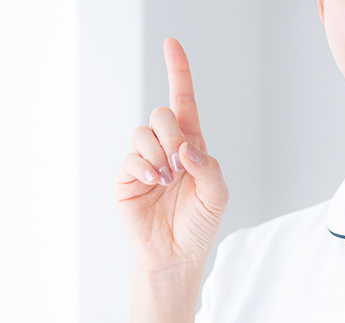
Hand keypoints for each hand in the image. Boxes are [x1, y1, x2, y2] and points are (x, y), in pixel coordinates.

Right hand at [114, 37, 228, 275]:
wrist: (176, 256)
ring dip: (158, 153)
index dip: (178, 72)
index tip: (172, 44)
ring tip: (166, 180)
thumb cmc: (199, 226)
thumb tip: (185, 147)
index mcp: (192, 147)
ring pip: (143, 132)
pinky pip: (130, 157)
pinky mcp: (127, 178)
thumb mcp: (217, 196)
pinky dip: (143, 166)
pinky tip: (153, 182)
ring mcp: (145, 163)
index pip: (184, 102)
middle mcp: (167, 149)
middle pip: (162, 114)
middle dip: (172, 133)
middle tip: (180, 163)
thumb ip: (207, 167)